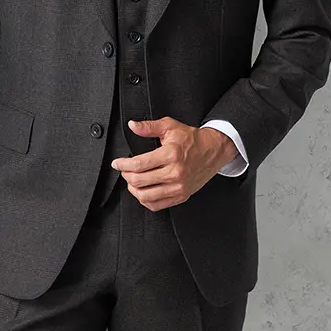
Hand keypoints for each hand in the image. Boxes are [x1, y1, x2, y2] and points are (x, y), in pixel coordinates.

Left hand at [111, 116, 237, 210]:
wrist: (213, 150)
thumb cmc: (192, 139)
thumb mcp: (170, 126)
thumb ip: (149, 127)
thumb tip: (133, 126)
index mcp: (170, 155)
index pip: (138, 164)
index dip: (122, 164)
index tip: (117, 163)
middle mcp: (175, 173)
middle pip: (139, 181)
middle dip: (126, 175)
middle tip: (124, 170)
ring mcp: (178, 187)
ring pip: (145, 196)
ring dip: (133, 189)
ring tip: (132, 181)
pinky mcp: (181, 196)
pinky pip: (157, 205)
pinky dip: (145, 200)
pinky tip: (142, 191)